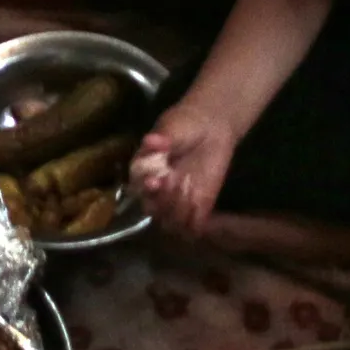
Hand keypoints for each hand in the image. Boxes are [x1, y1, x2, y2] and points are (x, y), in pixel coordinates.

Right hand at [131, 102, 236, 237]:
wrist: (211, 127)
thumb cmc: (185, 124)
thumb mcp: (173, 127)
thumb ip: (163, 137)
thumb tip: (150, 140)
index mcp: (143, 171)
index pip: (138, 186)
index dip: (145, 187)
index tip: (155, 181)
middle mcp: (156, 191)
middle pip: (152, 209)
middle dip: (162, 202)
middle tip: (175, 186)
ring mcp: (176, 201)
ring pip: (169, 222)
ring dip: (178, 213)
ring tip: (189, 195)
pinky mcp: (197, 207)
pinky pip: (192, 225)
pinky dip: (195, 223)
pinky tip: (200, 207)